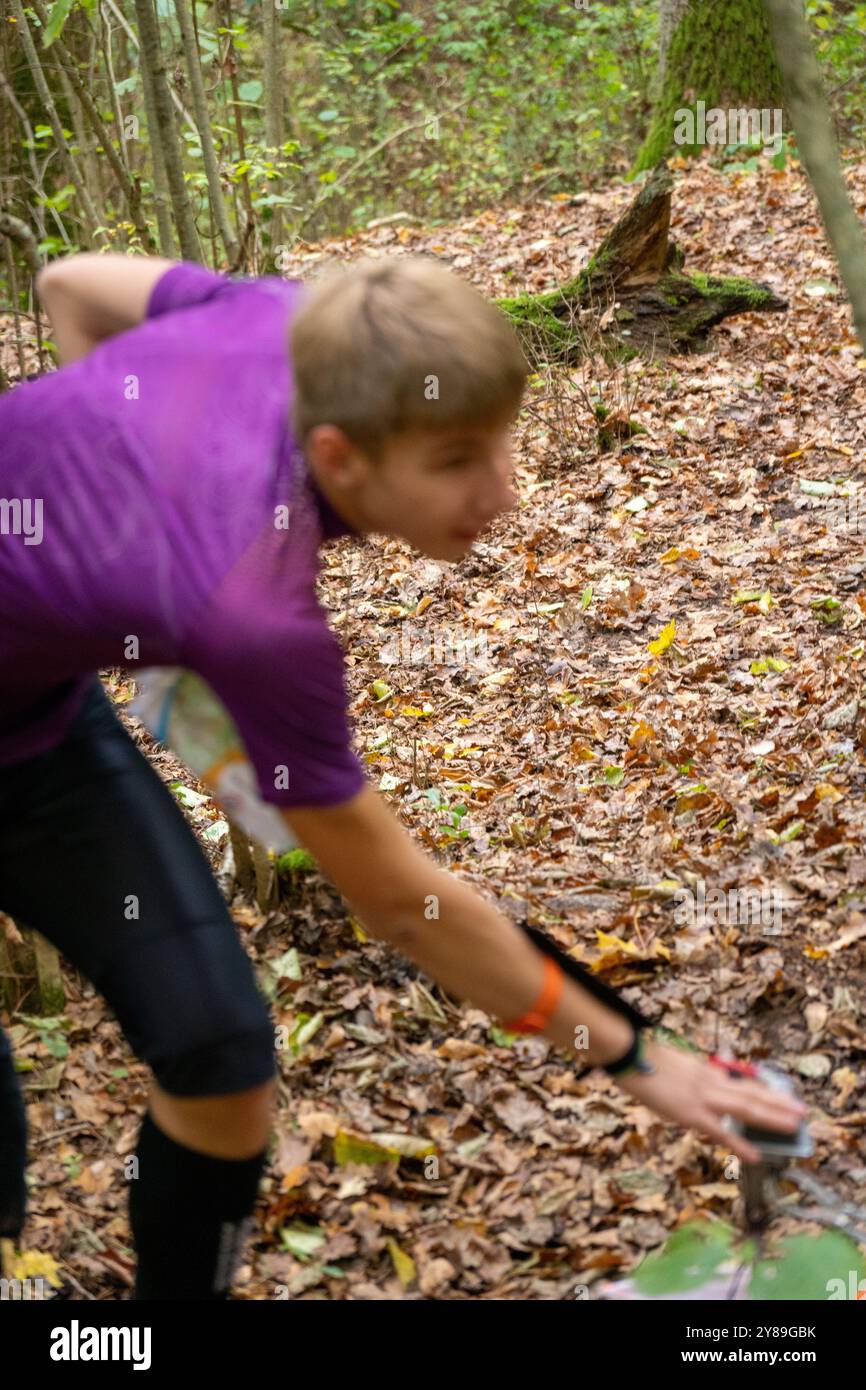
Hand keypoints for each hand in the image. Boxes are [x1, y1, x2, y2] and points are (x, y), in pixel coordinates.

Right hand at [612, 1039, 807, 1163]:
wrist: (629, 1053)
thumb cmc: (644, 1059)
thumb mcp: (675, 1065)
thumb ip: (690, 1077)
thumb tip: (695, 1090)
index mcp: (705, 1071)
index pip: (741, 1082)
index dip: (763, 1090)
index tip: (781, 1095)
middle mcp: (711, 1081)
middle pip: (753, 1093)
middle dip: (779, 1103)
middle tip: (801, 1111)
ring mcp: (703, 1097)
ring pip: (747, 1108)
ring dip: (773, 1117)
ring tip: (794, 1125)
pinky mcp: (692, 1113)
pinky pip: (721, 1132)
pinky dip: (740, 1144)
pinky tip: (755, 1155)